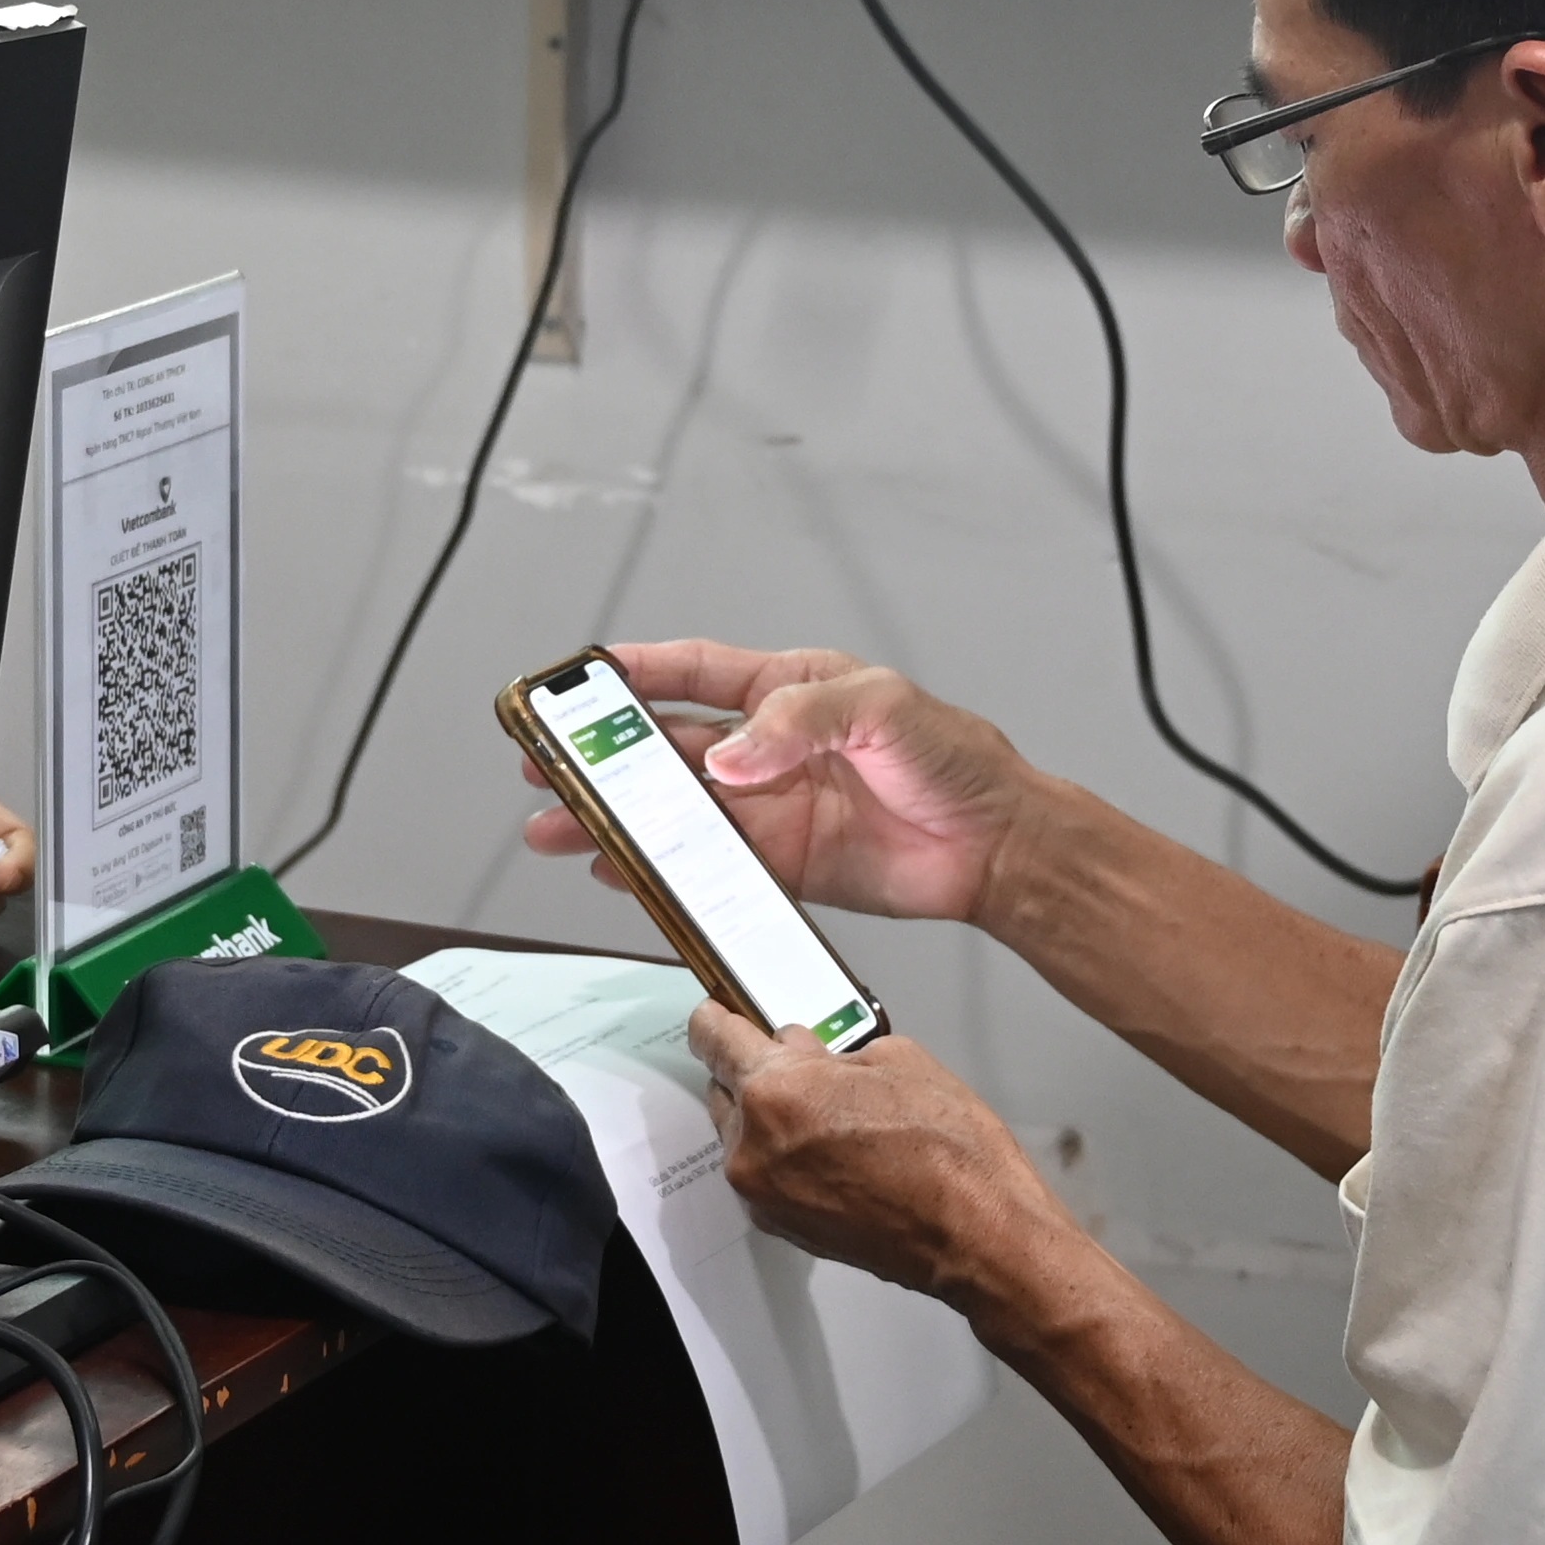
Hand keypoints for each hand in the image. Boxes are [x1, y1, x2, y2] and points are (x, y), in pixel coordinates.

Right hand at [518, 639, 1040, 926]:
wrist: (998, 844)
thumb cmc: (956, 759)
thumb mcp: (879, 709)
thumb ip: (797, 724)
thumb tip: (729, 758)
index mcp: (789, 689)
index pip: (695, 672)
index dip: (636, 673)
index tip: (582, 679)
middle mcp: (770, 748)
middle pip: (667, 749)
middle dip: (603, 757)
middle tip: (547, 765)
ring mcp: (771, 808)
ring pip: (675, 812)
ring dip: (617, 820)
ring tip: (559, 828)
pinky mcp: (782, 865)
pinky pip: (708, 867)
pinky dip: (660, 871)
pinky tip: (620, 872)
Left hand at [684, 998, 1094, 1326]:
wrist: (976, 1234)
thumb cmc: (950, 1154)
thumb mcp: (897, 1060)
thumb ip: (832, 1052)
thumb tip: (807, 1055)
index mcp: (776, 1091)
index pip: (713, 1039)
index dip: (715, 1019)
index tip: (716, 1014)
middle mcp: (753, 1146)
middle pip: (725, 1091)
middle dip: (757, 1074)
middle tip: (802, 1068)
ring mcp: (762, 1194)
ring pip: (744, 1137)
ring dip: (771, 1121)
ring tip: (834, 1119)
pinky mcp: (780, 1226)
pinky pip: (765, 1176)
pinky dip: (785, 1159)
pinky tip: (836, 1153)